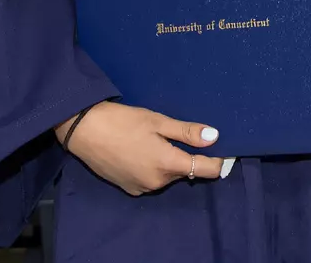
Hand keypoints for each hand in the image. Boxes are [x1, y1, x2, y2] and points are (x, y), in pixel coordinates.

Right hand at [61, 101, 219, 195]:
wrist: (83, 130)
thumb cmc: (122, 121)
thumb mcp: (157, 121)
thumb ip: (187, 132)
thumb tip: (215, 137)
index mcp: (167, 164)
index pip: (204, 169)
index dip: (218, 162)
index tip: (227, 153)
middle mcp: (157, 182)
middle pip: (184, 171)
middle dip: (186, 156)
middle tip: (177, 134)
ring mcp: (141, 187)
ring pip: (166, 176)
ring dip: (168, 162)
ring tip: (153, 140)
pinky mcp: (128, 188)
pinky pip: (150, 179)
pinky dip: (152, 168)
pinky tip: (140, 151)